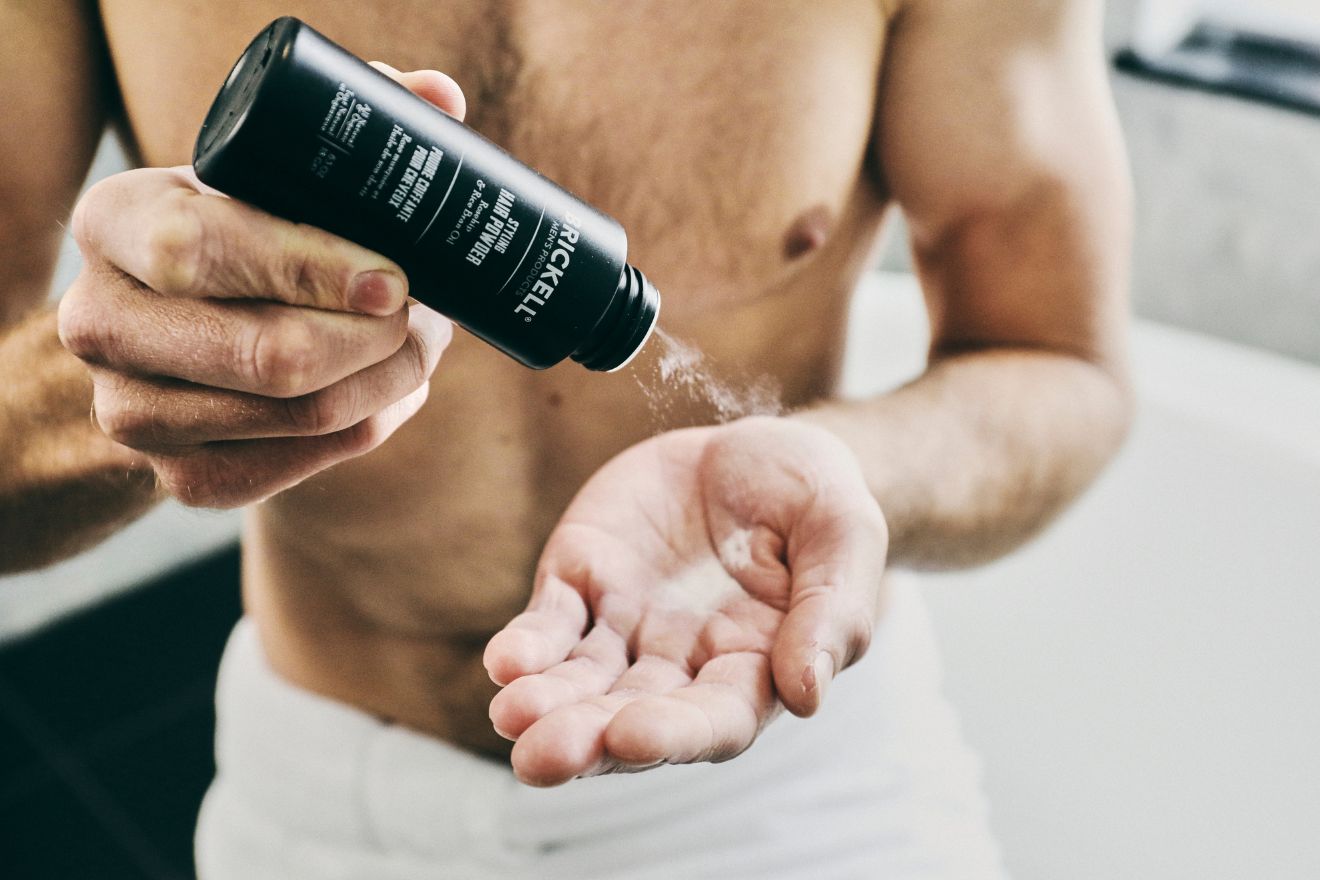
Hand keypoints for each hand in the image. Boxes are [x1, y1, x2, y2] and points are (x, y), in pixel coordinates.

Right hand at [57, 68, 464, 507]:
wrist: (182, 340)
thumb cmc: (244, 234)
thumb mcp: (267, 172)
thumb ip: (346, 130)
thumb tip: (440, 97)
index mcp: (114, 222)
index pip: (203, 250)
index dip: (312, 267)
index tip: (395, 277)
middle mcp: (99, 321)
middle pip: (269, 354)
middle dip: (378, 338)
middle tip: (429, 313)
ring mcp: (134, 412)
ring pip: (303, 416)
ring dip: (391, 380)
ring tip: (421, 342)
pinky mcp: (184, 477)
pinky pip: (308, 463)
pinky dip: (371, 423)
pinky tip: (391, 390)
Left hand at [484, 416, 887, 785]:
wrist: (758, 447)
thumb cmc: (815, 500)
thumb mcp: (845, 534)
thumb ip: (834, 611)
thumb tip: (808, 693)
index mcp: (753, 667)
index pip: (713, 719)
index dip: (672, 733)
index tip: (630, 736)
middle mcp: (682, 663)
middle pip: (630, 715)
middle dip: (586, 738)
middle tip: (541, 758)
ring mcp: (626, 627)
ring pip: (580, 681)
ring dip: (545, 704)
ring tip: (511, 715)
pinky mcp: (583, 581)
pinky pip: (551, 623)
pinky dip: (526, 645)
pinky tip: (506, 660)